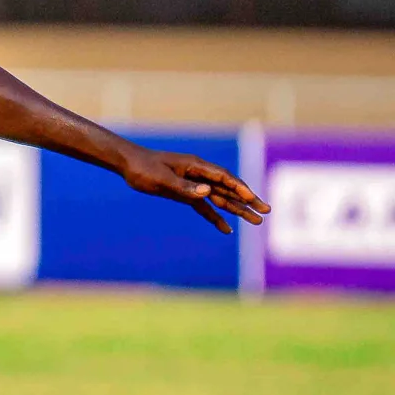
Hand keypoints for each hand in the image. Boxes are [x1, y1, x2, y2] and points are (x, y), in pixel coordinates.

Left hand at [117, 147, 269, 232]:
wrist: (128, 164)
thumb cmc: (143, 168)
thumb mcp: (162, 179)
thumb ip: (184, 187)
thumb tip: (207, 192)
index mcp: (196, 166)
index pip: (224, 178)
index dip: (239, 188)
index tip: (252, 198)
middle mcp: (199, 175)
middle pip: (228, 189)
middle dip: (248, 200)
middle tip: (266, 211)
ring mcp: (194, 184)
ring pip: (220, 199)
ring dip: (237, 210)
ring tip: (256, 221)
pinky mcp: (185, 194)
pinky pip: (204, 207)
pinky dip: (215, 217)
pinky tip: (226, 229)